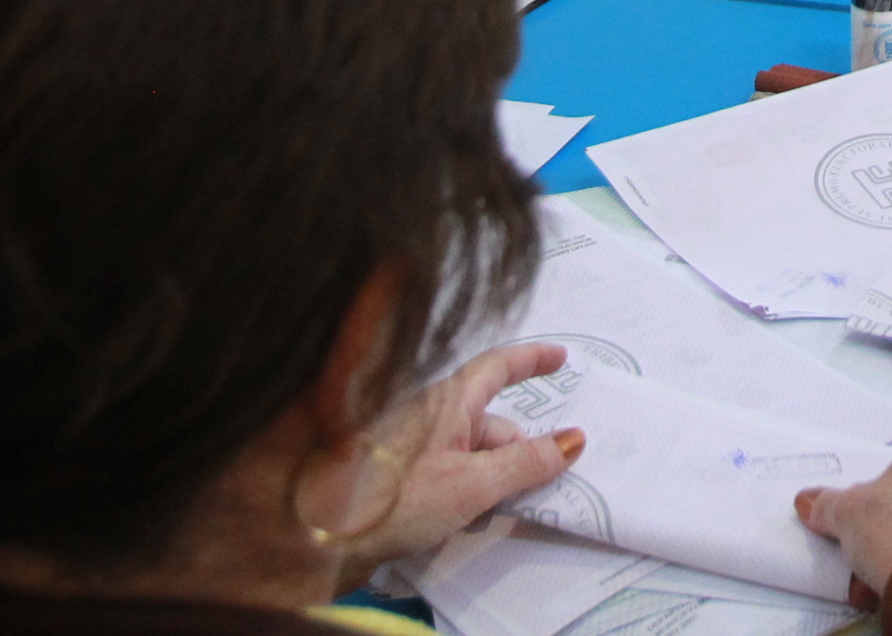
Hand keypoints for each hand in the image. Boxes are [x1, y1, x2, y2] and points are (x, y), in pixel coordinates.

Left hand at [329, 340, 582, 583]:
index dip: (533, 360)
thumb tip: (574, 440)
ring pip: (467, 450)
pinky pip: (444, 467)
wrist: (317, 533)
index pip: (499, 366)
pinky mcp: (395, 469)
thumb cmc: (394, 498)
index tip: (562, 359)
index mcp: (448, 398)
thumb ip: (527, 463)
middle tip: (530, 490)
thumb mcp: (473, 484)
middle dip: (514, 454)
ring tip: (480, 515)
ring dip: (486, 479)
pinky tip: (455, 519)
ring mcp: (410, 439)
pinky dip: (460, 488)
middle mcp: (429, 410)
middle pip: (489, 423)